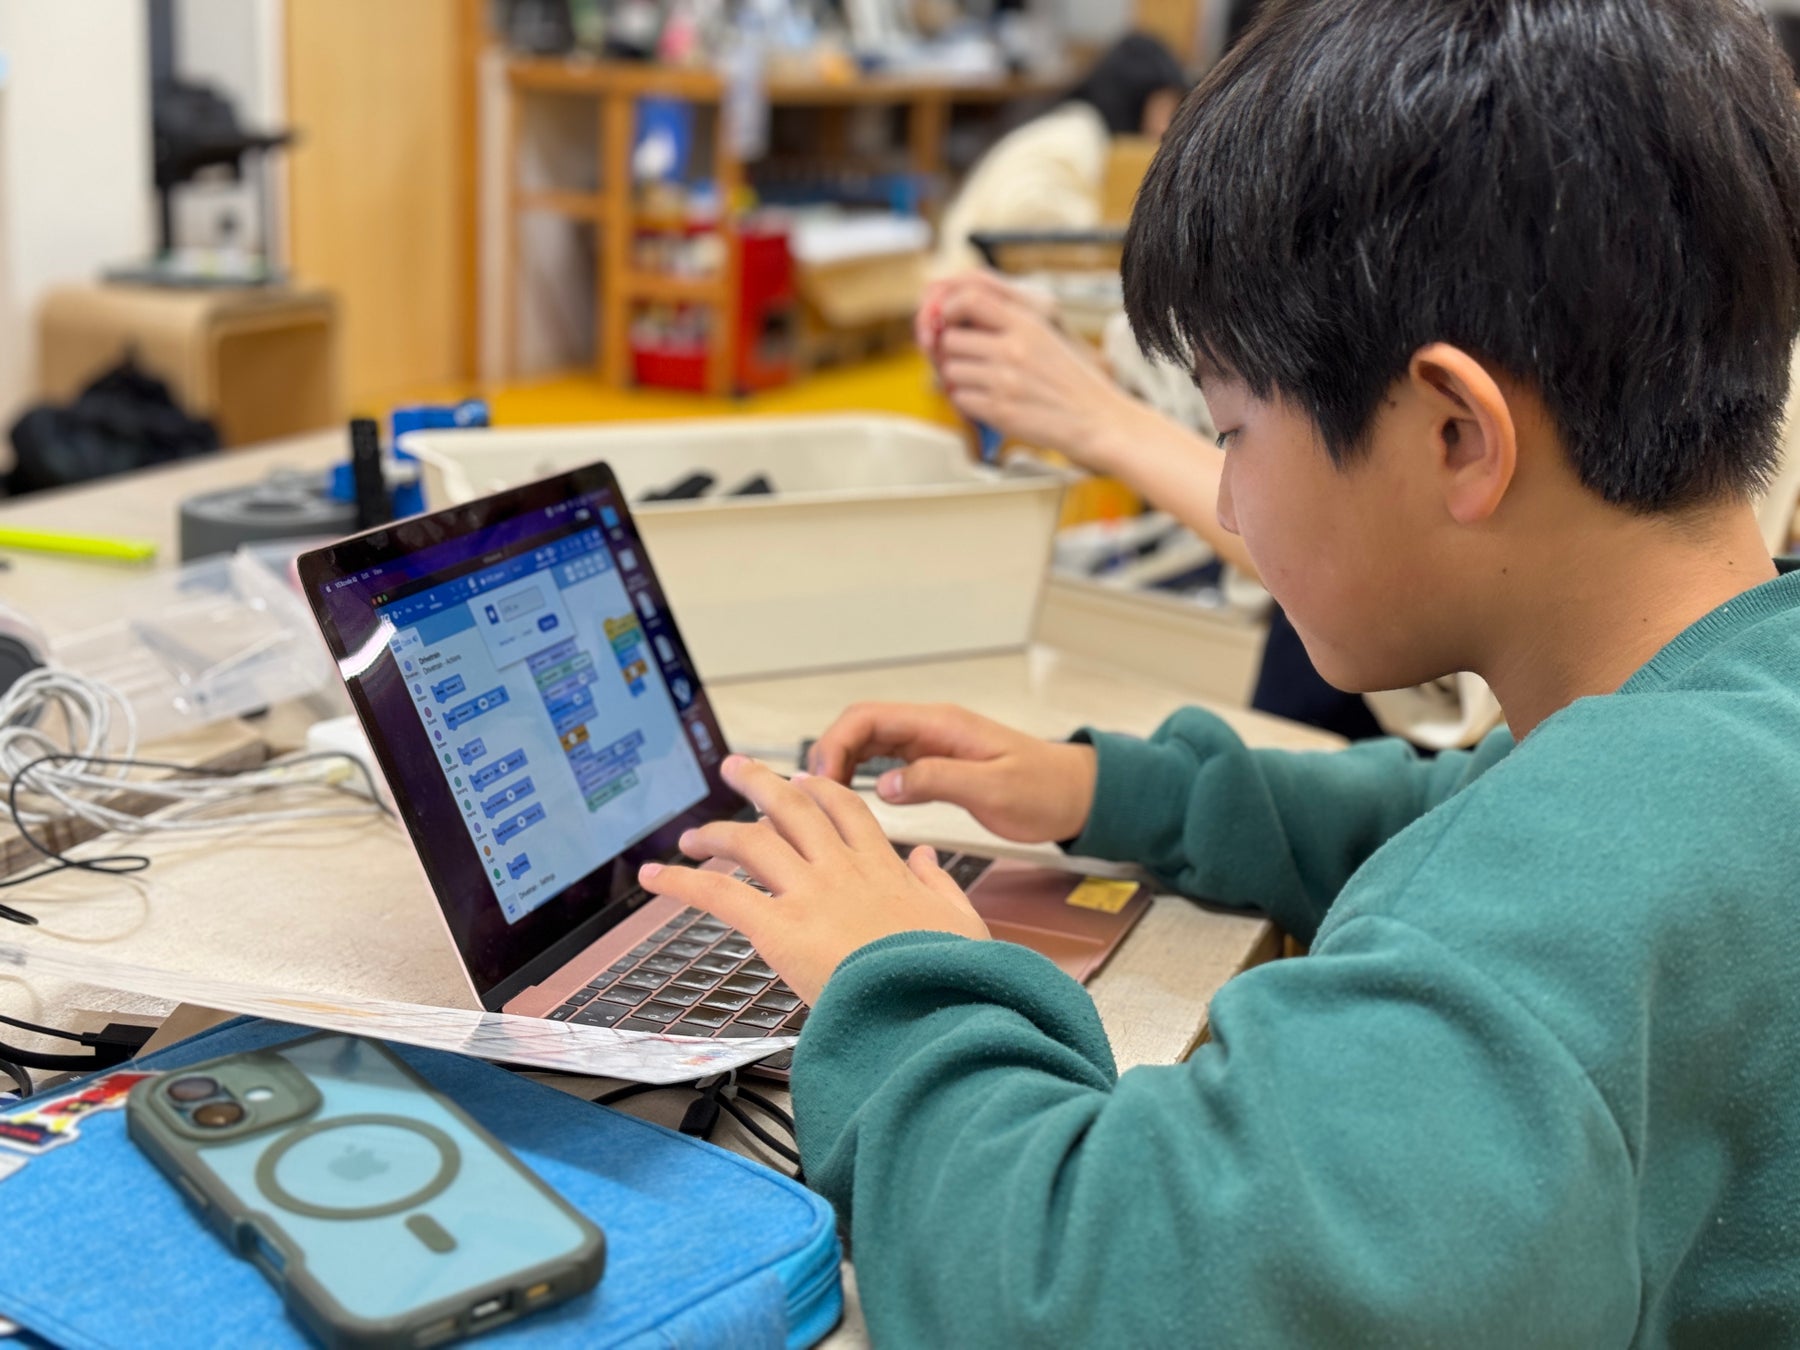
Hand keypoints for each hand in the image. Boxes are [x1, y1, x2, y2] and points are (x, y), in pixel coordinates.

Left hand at [637, 756, 988, 1004]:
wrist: (934, 1010)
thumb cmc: (952, 976)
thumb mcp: (961, 920)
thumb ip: (939, 882)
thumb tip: (925, 854)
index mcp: (884, 869)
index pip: (847, 812)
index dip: (820, 791)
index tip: (802, 781)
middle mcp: (842, 871)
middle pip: (792, 810)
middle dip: (759, 785)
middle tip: (736, 769)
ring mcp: (809, 895)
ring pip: (752, 842)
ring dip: (716, 832)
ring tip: (691, 832)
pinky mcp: (779, 928)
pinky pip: (719, 894)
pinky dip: (681, 881)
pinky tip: (654, 876)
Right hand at [808, 702, 1098, 844]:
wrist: (1075, 794)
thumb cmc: (1044, 789)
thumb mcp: (993, 789)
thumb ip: (938, 781)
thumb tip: (884, 784)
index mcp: (942, 724)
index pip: (869, 717)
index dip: (835, 743)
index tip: (821, 779)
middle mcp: (932, 728)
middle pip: (860, 727)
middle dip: (829, 754)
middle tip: (814, 795)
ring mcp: (932, 744)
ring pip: (869, 743)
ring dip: (842, 765)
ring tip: (825, 799)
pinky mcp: (935, 763)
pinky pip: (886, 761)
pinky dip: (862, 774)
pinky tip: (853, 798)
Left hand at [919, 274, 1132, 469]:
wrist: (1098, 421)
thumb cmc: (1069, 381)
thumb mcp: (1045, 337)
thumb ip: (1007, 324)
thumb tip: (955, 322)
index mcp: (1027, 323)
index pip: (970, 298)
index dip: (949, 309)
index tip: (949, 322)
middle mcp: (1013, 348)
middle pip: (951, 339)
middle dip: (954, 353)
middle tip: (970, 364)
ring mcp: (1004, 380)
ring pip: (951, 371)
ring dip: (960, 380)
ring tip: (984, 386)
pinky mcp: (999, 410)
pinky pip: (960, 399)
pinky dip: (969, 403)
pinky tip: (991, 404)